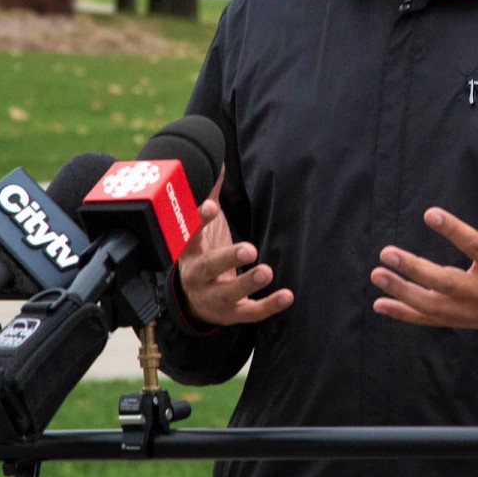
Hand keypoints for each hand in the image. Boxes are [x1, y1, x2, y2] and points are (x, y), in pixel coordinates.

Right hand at [176, 169, 292, 326]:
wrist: (192, 305)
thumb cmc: (202, 257)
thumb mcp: (201, 232)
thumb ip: (211, 197)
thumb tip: (218, 162)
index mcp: (189, 253)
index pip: (189, 236)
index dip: (198, 222)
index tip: (211, 206)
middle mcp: (198, 277)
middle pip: (209, 268)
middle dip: (227, 258)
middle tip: (250, 249)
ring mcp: (214, 298)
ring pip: (229, 294)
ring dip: (248, 283)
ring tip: (267, 271)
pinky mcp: (232, 314)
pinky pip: (251, 312)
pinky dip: (269, 305)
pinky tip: (287, 295)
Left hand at [370, 156, 477, 338]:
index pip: (477, 247)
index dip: (453, 231)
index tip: (429, 212)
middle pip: (446, 283)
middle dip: (415, 269)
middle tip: (386, 252)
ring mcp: (472, 310)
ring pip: (432, 305)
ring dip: (402, 291)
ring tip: (377, 273)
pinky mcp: (463, 320)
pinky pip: (429, 319)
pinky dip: (404, 313)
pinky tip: (379, 303)